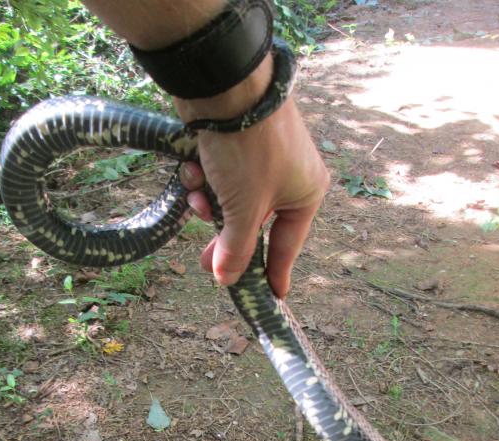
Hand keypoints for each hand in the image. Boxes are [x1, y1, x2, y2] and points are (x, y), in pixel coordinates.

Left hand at [178, 98, 329, 297]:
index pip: (287, 245)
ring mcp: (262, 158)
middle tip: (202, 261)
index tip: (272, 296)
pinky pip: (219, 177)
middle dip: (223, 236)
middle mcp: (288, 177)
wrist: (226, 87)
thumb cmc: (250, 153)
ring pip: (231, 200)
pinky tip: (192, 171)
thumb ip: (236, 250)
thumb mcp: (244, 210)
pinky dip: (204, 180)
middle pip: (252, 223)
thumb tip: (226, 280)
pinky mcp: (236, 144)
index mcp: (306, 193)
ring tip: (197, 198)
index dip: (275, 272)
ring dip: (209, 204)